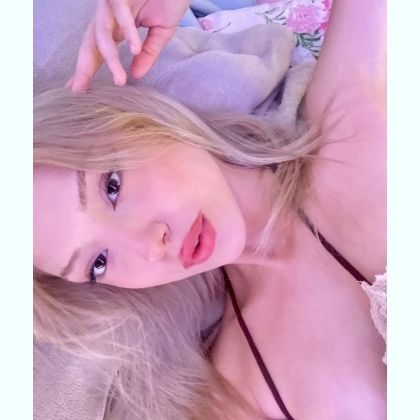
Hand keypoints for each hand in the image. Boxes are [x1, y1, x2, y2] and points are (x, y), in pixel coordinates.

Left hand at [67, 0, 189, 91]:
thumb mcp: (161, 32)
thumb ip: (148, 54)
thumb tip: (136, 76)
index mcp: (118, 25)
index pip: (98, 50)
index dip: (89, 69)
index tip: (80, 90)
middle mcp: (111, 14)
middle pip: (91, 43)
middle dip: (84, 67)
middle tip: (80, 89)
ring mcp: (114, 2)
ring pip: (102, 32)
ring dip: (110, 58)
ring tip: (120, 80)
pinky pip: (120, 12)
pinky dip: (128, 32)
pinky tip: (135, 49)